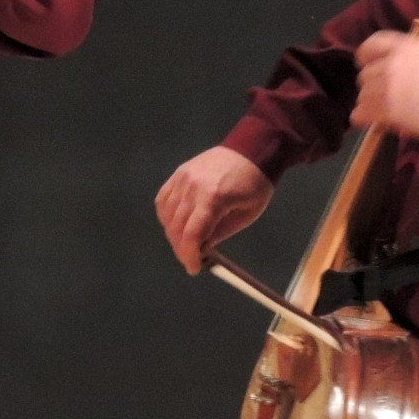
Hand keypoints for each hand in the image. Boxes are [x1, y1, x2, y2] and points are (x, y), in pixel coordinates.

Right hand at [155, 146, 273, 273]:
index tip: (193, 268)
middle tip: (192, 258)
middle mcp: (193, 187)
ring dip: (173, 234)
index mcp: (214, 198)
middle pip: (176, 227)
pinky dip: (166, 215)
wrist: (251, 149)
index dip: (189, 255)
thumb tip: (201, 249)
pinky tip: (176, 223)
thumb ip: (221, 232)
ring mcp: (183, 178)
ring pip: (166, 215)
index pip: (192, 234)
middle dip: (182, 248)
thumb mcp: (246, 214)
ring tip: (187, 241)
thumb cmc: (255, 184)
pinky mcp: (179, 173)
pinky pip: (163, 199)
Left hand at [351, 30, 418, 137]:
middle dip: (374, 85)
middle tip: (388, 94)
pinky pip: (360, 114)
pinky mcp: (385, 110)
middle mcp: (389, 63)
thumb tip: (392, 66)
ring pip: (363, 95)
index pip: (371, 45)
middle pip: (365, 74)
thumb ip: (407, 57)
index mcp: (402, 46)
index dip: (367, 56)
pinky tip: (379, 122)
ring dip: (372, 103)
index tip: (369, 64)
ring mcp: (385, 87)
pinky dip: (366, 118)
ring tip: (387, 110)